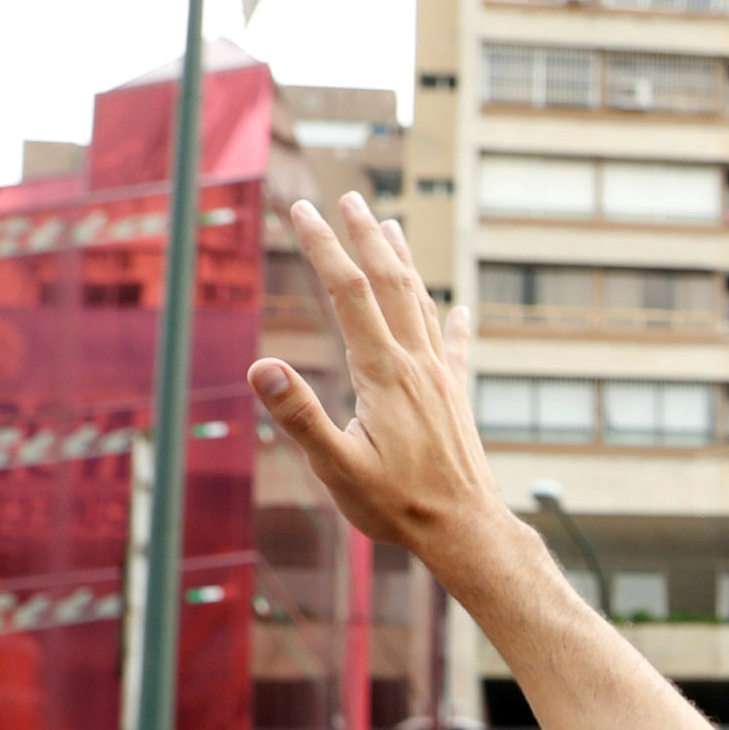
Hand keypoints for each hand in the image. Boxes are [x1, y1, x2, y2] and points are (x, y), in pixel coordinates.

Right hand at [248, 194, 540, 591]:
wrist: (466, 532)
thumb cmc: (398, 507)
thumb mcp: (337, 468)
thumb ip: (300, 417)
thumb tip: (262, 367)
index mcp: (384, 374)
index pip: (348, 293)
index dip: (324, 248)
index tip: (302, 211)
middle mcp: (417, 365)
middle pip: (389, 284)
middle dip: (365, 238)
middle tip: (347, 198)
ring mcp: (441, 380)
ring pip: (420, 306)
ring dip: (402, 263)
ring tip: (391, 226)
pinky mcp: (456, 400)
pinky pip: (454, 348)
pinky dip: (452, 321)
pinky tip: (459, 308)